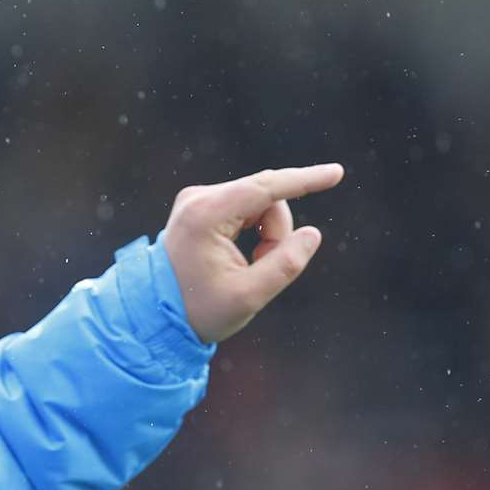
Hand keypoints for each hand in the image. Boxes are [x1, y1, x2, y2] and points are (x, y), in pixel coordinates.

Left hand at [162, 164, 344, 342]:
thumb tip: (312, 234)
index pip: (266, 188)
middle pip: (265, 198)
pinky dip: (251, 232)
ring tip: (245, 268)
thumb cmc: (197, 311)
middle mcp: (197, 199)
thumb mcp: (248, 297)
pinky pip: (243, 208)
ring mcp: (195, 200)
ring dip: (264, 234)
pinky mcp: (197, 206)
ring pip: (258, 203)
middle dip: (276, 233)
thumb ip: (285, 265)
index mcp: (206, 216)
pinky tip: (237, 257)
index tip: (336, 173)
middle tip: (261, 267)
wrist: (152, 316)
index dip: (305, 180)